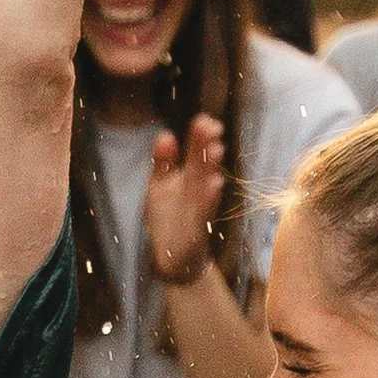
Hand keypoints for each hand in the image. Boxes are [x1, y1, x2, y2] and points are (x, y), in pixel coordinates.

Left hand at [144, 112, 224, 286]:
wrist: (174, 258)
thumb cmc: (169, 218)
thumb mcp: (161, 186)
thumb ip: (164, 162)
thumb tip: (165, 134)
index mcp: (189, 179)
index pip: (196, 154)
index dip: (199, 138)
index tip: (205, 120)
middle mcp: (197, 192)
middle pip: (201, 166)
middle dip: (205, 147)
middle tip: (212, 126)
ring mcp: (198, 212)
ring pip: (204, 187)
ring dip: (210, 169)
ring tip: (215, 150)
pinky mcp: (195, 231)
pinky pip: (202, 213)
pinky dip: (208, 199)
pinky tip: (214, 184)